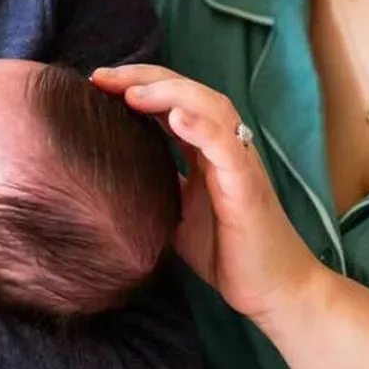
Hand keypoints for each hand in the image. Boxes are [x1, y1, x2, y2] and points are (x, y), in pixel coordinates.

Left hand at [92, 65, 323, 321]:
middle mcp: (224, 147)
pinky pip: (228, 148)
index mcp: (205, 150)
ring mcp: (238, 162)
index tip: (95, 84)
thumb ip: (157, 184)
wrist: (272, 290)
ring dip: (170, 94)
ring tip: (133, 93)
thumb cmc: (227, 252)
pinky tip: (176, 117)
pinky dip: (203, 128)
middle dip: (143, 78)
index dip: (136, 85)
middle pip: (187, 92)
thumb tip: (113, 173)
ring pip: (211, 107)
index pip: (171, 101)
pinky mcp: (248, 187)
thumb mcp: (177, 211)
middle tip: (102, 78)